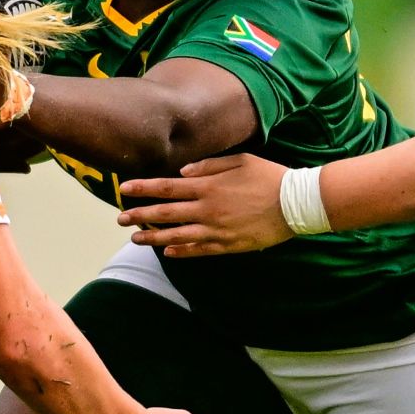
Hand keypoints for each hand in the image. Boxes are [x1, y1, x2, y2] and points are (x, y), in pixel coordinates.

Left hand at [116, 154, 292, 255]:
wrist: (295, 203)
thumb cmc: (268, 176)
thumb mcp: (239, 160)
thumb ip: (208, 166)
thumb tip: (182, 172)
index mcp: (208, 186)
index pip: (166, 187)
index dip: (143, 189)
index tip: (124, 189)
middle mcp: (207, 209)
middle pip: (165, 213)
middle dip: (139, 215)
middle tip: (119, 219)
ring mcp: (217, 230)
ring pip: (177, 236)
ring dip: (154, 237)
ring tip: (136, 239)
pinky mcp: (228, 245)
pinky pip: (199, 250)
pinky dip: (181, 251)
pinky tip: (168, 252)